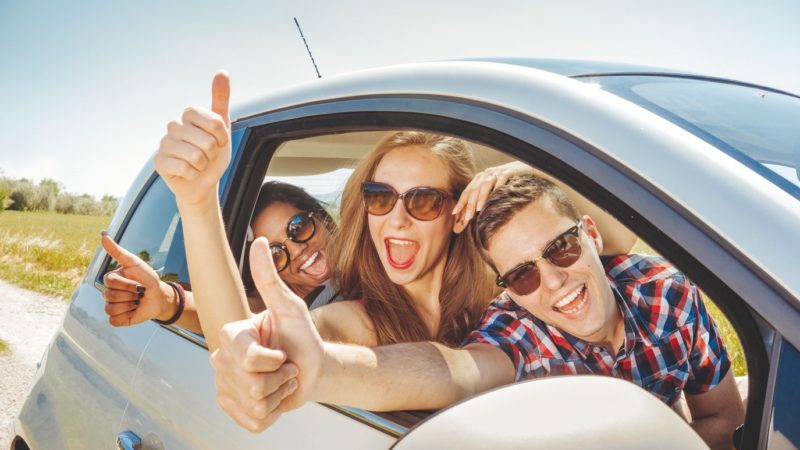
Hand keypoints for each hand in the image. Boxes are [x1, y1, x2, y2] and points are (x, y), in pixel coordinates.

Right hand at [101, 234, 175, 325]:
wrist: (159, 296)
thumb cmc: (147, 278)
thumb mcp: (134, 263)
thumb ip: (118, 251)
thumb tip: (103, 236)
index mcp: (110, 280)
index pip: (110, 282)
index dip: (127, 284)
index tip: (138, 283)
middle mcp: (108, 293)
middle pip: (110, 296)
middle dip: (130, 294)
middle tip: (139, 293)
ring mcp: (111, 306)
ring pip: (111, 309)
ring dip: (129, 305)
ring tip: (137, 301)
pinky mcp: (117, 319)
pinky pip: (114, 321)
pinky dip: (126, 316)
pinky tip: (134, 311)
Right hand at [154, 71, 230, 207]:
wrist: (202, 182)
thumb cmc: (213, 154)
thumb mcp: (222, 128)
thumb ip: (221, 100)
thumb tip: (223, 71)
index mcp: (188, 114)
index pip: (215, 122)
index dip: (222, 137)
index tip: (218, 141)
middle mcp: (173, 125)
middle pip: (207, 142)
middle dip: (213, 154)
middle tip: (207, 156)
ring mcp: (164, 143)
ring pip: (196, 156)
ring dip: (203, 166)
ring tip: (197, 164)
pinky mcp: (158, 161)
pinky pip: (184, 169)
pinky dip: (192, 175)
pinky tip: (187, 173)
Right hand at [210, 237, 324, 431]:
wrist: (313, 369)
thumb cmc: (301, 335)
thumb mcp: (290, 306)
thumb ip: (270, 278)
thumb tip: (259, 241)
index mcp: (230, 336)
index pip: (248, 359)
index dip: (274, 359)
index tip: (281, 350)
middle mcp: (221, 361)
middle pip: (252, 385)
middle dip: (281, 377)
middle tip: (284, 365)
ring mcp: (225, 388)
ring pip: (255, 405)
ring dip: (280, 394)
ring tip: (282, 378)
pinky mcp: (235, 411)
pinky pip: (255, 422)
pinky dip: (275, 413)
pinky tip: (276, 397)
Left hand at [452, 161, 532, 224]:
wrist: (522, 168)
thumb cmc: (506, 182)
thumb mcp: (491, 188)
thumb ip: (482, 198)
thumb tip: (471, 214)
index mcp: (479, 178)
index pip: (467, 191)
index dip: (461, 202)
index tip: (455, 213)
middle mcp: (486, 175)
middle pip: (474, 189)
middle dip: (469, 204)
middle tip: (467, 217)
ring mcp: (496, 172)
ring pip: (485, 185)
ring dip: (481, 198)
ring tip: (478, 209)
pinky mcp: (508, 172)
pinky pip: (501, 179)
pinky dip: (497, 187)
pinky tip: (495, 195)